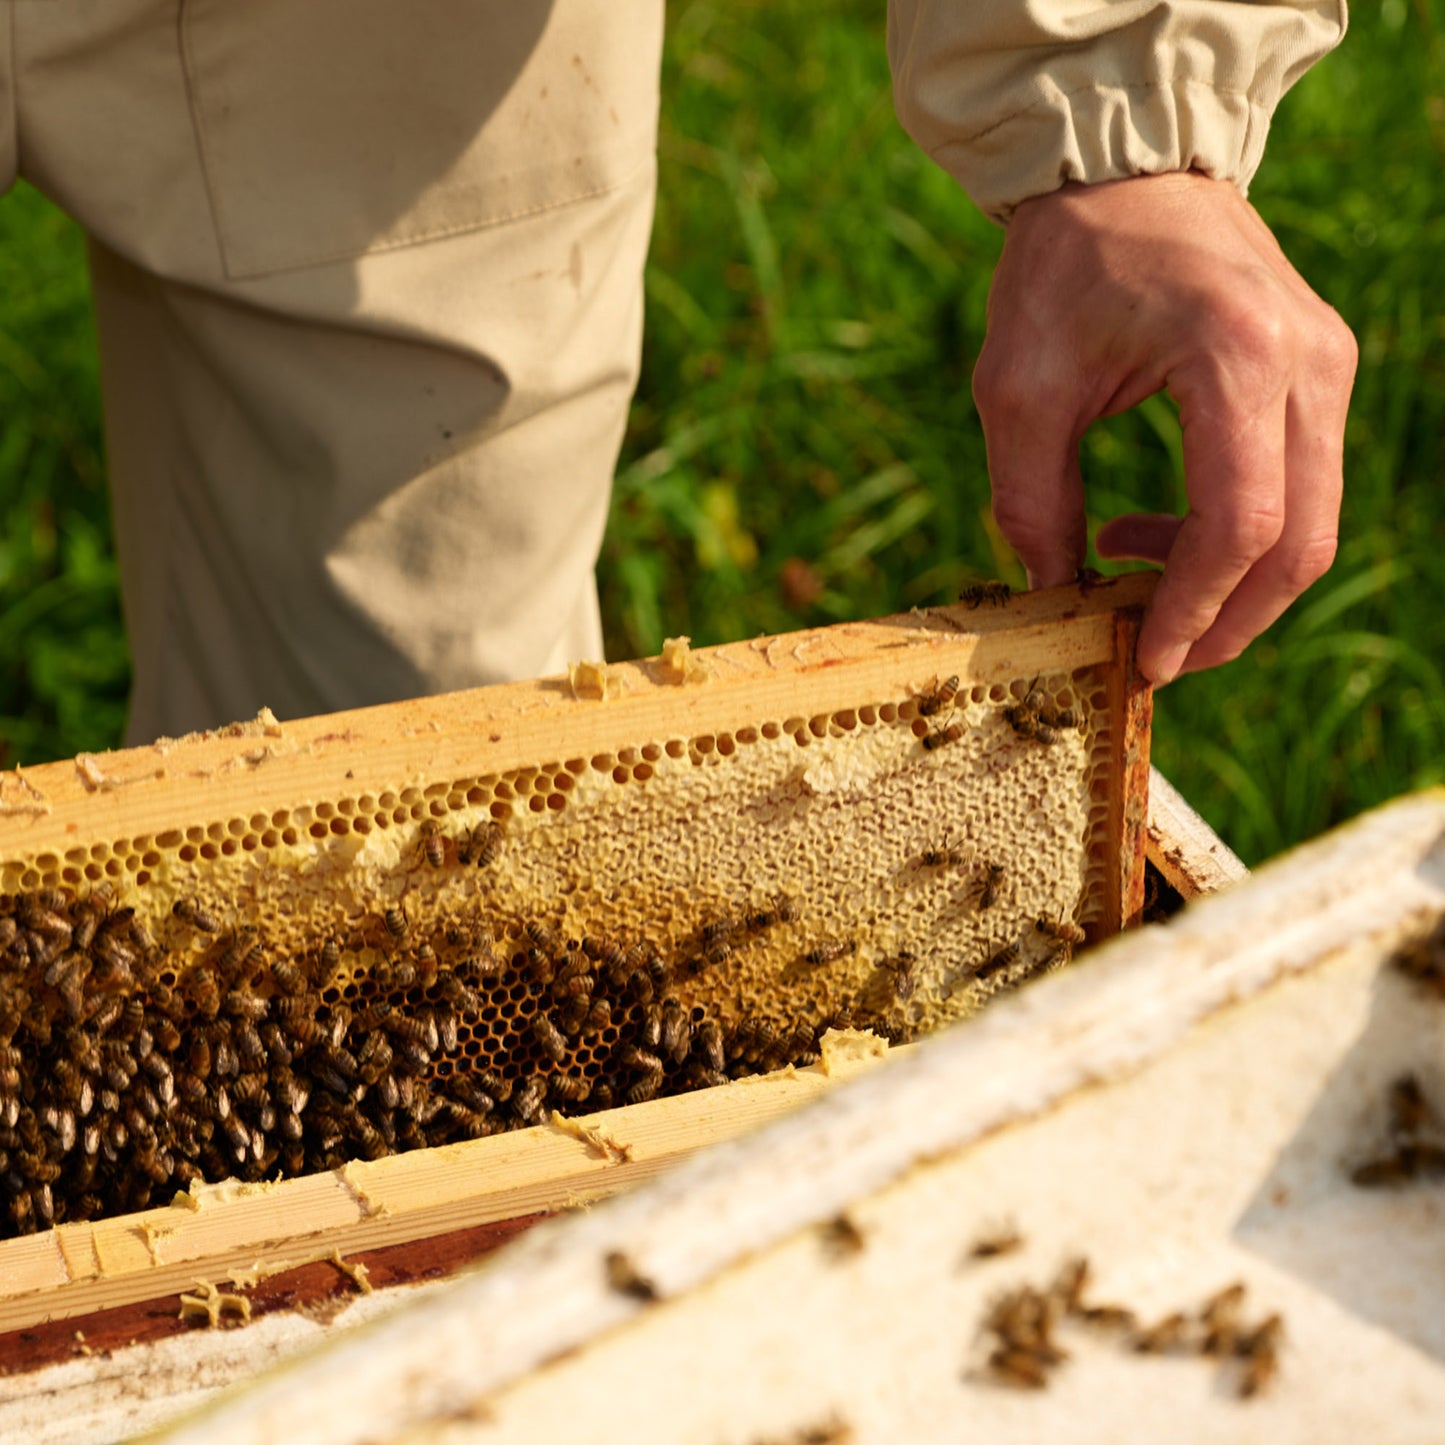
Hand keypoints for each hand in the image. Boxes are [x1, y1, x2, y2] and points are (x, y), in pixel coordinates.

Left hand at [972, 172, 1356, 683]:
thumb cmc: (1061, 267)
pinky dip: (1235, 533)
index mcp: (1238, 357)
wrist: (1120, 169)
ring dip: (1228, 580)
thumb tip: (1052, 598)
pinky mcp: (1319, 369)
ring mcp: (1327, 363)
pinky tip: (1150, 531)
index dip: (1196, 610)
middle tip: (1157, 654)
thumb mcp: (1017, 389)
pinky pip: (1298, 482)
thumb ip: (1029, 502)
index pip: (1240, 526)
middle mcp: (1308, 361)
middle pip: (1301, 540)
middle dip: (1229, 619)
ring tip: (1129, 577)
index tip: (1147, 662)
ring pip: (1311, 521)